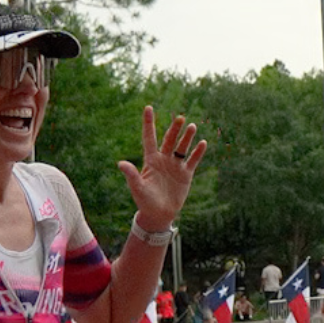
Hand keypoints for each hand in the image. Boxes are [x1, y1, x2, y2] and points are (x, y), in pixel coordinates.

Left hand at [117, 106, 207, 231]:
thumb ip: (131, 175)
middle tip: (180, 118)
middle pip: (169, 140)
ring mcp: (175, 166)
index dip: (148, 123)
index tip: (148, 107)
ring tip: (192, 126)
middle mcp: (163, 160)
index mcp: (150, 160)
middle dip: (174, 129)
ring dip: (187, 137)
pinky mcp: (186, 174)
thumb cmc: (144, 201)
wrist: (159, 214)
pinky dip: (198, 152)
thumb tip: (121, 164)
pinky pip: (193, 160)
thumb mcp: (137, 188)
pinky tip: (203, 143)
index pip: (149, 137)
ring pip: (181, 147)